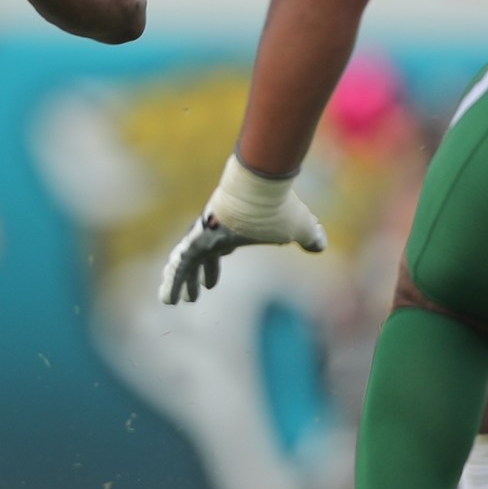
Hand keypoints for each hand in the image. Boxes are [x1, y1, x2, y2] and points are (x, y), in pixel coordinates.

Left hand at [158, 156, 327, 304]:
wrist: (262, 186)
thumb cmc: (281, 206)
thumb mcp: (300, 227)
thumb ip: (310, 237)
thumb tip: (320, 244)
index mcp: (233, 232)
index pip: (218, 253)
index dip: (211, 270)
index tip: (209, 286)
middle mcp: (214, 232)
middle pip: (198, 260)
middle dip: (193, 278)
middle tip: (189, 297)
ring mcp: (203, 235)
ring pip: (184, 264)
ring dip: (177, 283)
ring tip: (168, 302)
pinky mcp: (197, 239)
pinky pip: (180, 265)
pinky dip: (173, 281)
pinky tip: (166, 298)